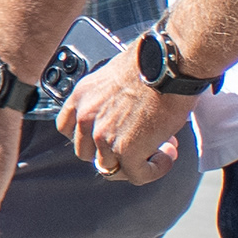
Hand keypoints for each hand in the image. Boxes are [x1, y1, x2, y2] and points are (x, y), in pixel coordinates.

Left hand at [64, 49, 195, 184]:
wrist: (170, 63)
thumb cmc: (153, 64)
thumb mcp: (115, 78)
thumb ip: (110, 101)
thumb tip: (126, 118)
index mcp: (81, 96)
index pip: (68, 129)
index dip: (91, 138)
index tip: (112, 136)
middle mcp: (86, 116)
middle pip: (87, 153)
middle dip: (114, 152)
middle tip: (142, 143)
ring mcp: (103, 135)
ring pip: (110, 168)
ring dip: (136, 163)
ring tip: (160, 148)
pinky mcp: (126, 149)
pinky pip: (137, 174)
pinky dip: (154, 170)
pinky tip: (167, 155)